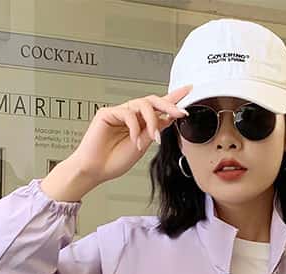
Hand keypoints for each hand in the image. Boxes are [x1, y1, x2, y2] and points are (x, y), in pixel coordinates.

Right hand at [41, 84, 192, 200]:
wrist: (96, 170)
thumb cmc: (115, 161)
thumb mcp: (144, 145)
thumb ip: (154, 129)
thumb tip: (170, 117)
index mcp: (140, 123)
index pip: (159, 107)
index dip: (173, 98)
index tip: (189, 90)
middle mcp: (131, 115)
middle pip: (152, 100)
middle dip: (169, 105)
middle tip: (180, 112)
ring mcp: (119, 113)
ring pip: (142, 104)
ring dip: (153, 121)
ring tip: (154, 137)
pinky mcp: (107, 113)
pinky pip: (127, 113)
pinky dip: (135, 127)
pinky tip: (135, 140)